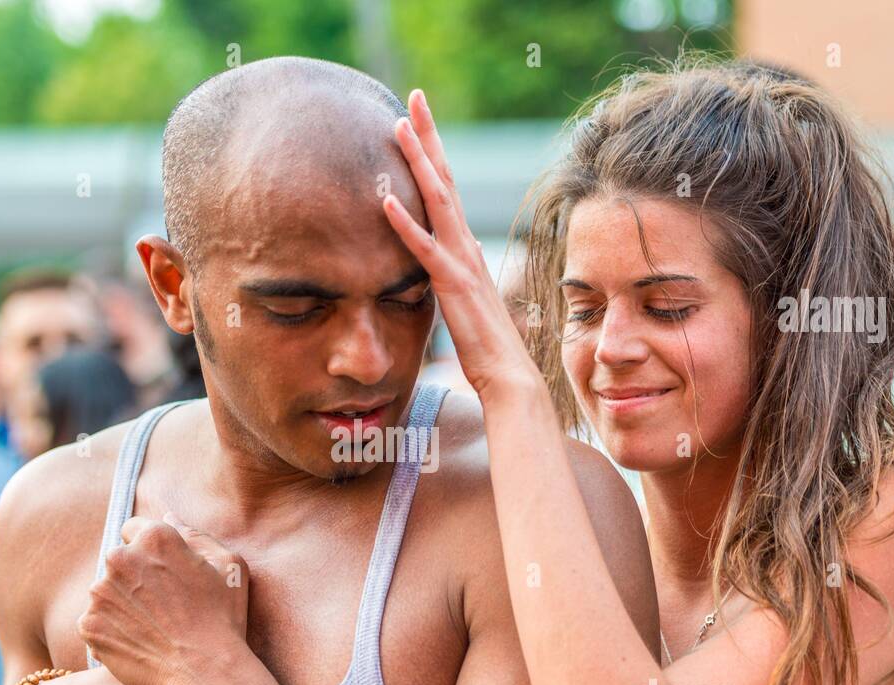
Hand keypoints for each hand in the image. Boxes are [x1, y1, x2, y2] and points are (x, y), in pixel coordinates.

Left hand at [77, 511, 250, 684]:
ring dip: (122, 604)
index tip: (164, 573)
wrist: (205, 673)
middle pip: (119, 560)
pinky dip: (112, 631)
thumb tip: (169, 517)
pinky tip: (139, 644)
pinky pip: (95, 621)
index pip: (134, 529)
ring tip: (152, 629)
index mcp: (155, 537)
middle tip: (161, 606)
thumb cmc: (223, 619)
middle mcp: (121, 558)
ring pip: (106, 591)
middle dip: (134, 576)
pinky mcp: (89, 624)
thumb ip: (196, 535)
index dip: (150, 551)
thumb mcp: (229, 566)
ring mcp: (101, 592)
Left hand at [382, 89, 542, 398]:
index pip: (448, 190)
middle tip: (415, 98)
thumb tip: (466, 251)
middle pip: (446, 179)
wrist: (509, 377)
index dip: (434, 154)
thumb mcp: (469, 299)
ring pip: (438, 201)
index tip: (419, 119)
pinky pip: (425, 249)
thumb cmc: (487, 345)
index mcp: (466, 248)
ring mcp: (462, 263)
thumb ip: (464, 271)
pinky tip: (385, 200)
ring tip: (398, 126)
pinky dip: (405, 223)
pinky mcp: (453, 286)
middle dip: (430, 137)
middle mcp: (466, 247)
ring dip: (418, 162)